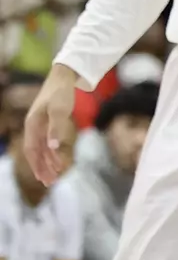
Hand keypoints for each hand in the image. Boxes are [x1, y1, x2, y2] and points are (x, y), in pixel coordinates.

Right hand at [23, 65, 78, 185]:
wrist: (64, 76)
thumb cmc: (61, 92)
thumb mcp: (60, 110)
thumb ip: (56, 128)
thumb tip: (53, 147)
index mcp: (32, 125)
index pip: (32, 150)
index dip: (38, 165)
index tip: (45, 178)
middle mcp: (33, 126)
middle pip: (35, 153)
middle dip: (42, 168)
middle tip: (50, 183)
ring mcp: (40, 125)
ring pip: (41, 149)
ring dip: (47, 163)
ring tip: (54, 176)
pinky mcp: (48, 123)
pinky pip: (47, 142)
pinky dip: (52, 153)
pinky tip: (58, 161)